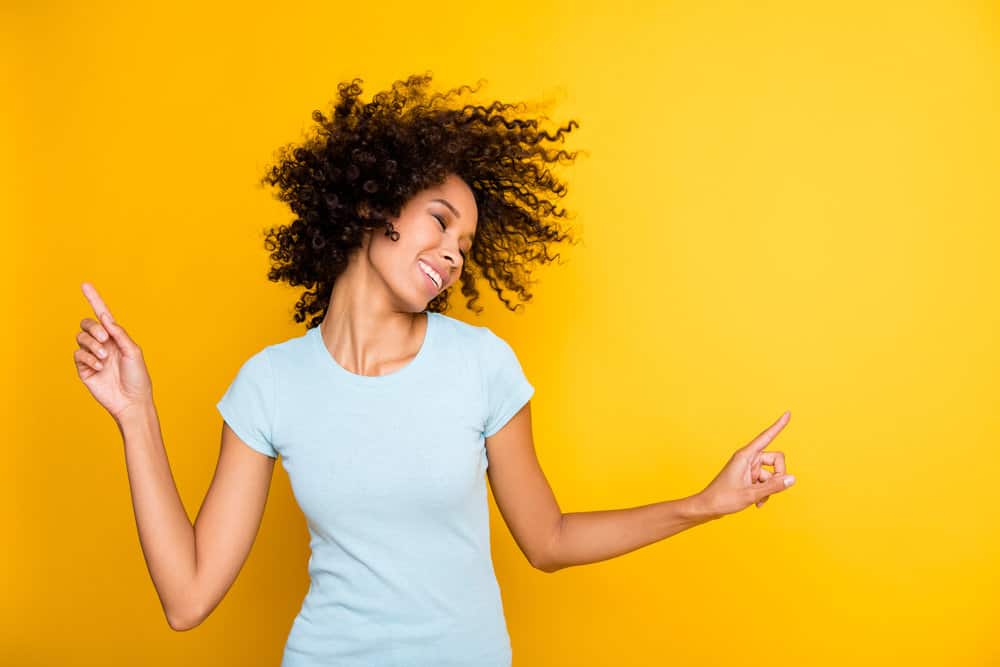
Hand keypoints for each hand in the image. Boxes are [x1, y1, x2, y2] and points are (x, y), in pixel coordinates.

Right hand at [75, 282, 153, 422]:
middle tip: (105, 340)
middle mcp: (102, 344)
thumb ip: (119, 334)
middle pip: (86, 324)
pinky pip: (78, 355)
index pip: (102, 315)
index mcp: (116, 337)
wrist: (131, 400)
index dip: (94, 299)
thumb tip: (105, 317)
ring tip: (104, 359)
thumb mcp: (133, 351)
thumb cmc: (138, 376)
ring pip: (80, 338)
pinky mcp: (83, 368)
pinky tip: (98, 367)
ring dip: (93, 346)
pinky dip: (88, 359)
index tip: (85, 285)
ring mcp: (92, 356)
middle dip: (93, 328)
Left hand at [696, 410, 796, 518]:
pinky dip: (765, 491)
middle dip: (779, 475)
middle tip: (771, 490)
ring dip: (770, 488)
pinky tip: (758, 503)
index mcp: (746, 455)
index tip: (788, 413)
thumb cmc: (723, 499)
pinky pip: (765, 481)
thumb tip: (792, 478)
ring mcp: (748, 468)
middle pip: (776, 459)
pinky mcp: (748, 477)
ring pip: (772, 473)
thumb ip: (774, 486)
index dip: (778, 425)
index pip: (766, 436)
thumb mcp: (751, 494)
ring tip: (758, 500)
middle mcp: (748, 458)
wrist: (708, 507)